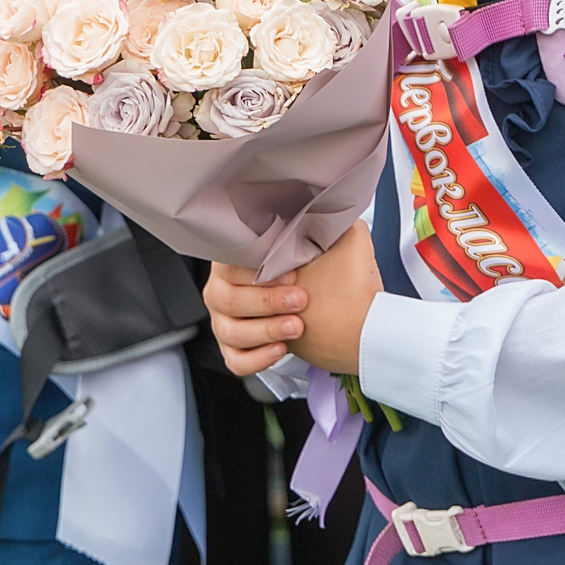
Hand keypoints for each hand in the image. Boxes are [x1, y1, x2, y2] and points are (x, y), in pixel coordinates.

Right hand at [203, 224, 382, 376]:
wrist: (340, 315)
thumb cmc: (322, 275)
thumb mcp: (325, 243)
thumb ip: (322, 223)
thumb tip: (331, 203)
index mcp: (235, 263)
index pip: (229, 264)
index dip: (257, 269)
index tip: (293, 272)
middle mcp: (223, 293)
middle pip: (226, 299)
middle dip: (265, 302)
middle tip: (300, 300)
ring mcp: (226, 323)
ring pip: (231, 331)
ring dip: (265, 330)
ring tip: (297, 326)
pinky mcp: (237, 350)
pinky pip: (235, 360)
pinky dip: (256, 358)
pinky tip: (281, 349)